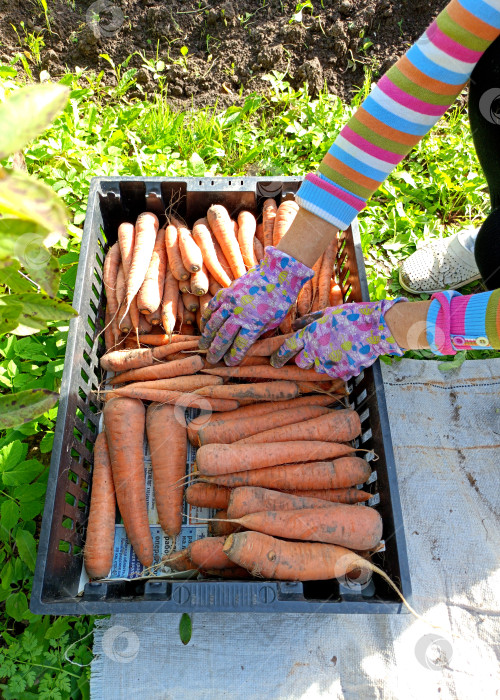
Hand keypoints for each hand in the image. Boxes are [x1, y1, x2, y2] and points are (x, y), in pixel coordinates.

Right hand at [200, 247, 312, 364]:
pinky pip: (212, 306)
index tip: (229, 363)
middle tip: (211, 360)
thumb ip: (260, 334)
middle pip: (223, 337)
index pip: (240, 345)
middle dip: (216, 351)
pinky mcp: (227, 291)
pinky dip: (206, 317)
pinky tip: (204, 326)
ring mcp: (231, 302)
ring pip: (214, 323)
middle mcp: (240, 314)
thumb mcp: (275, 322)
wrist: (278, 274)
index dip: (233, 356)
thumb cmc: (280, 300)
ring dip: (207, 336)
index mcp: (254, 324)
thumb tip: (248, 346)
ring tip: (203, 345)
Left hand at [270, 299, 406, 379]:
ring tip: (337, 351)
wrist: (377, 328)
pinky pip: (335, 373)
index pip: (288, 348)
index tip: (275, 362)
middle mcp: (316, 350)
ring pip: (319, 369)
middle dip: (305, 360)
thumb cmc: (353, 316)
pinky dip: (339, 367)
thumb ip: (310, 320)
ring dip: (324, 363)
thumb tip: (295, 325)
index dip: (279, 356)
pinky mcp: (342, 372)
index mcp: (311, 334)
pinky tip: (348, 356)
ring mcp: (329, 363)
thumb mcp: (329, 312)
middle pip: (302, 363)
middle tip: (316, 353)